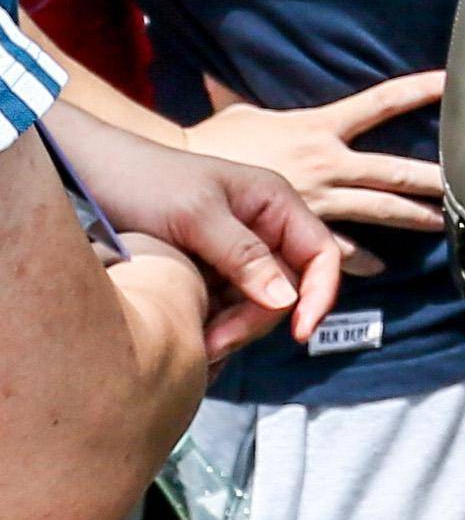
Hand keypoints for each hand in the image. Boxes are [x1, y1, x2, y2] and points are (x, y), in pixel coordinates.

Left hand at [48, 106, 344, 356]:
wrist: (88, 176)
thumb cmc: (144, 181)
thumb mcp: (197, 215)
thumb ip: (244, 255)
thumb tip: (287, 300)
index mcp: (274, 203)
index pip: (320, 253)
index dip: (320, 294)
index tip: (299, 333)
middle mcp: (262, 229)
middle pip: (286, 288)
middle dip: (257, 320)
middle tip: (214, 343)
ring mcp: (234, 253)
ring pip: (255, 304)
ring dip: (231, 329)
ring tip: (194, 342)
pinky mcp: (206, 272)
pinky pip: (225, 308)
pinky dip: (213, 326)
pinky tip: (189, 334)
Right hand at [189, 71, 443, 244]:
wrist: (176, 186)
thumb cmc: (209, 143)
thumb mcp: (240, 111)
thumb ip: (248, 94)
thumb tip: (224, 68)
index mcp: (319, 127)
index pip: (381, 101)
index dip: (418, 88)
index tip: (453, 81)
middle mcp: (327, 163)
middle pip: (394, 169)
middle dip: (435, 178)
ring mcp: (318, 200)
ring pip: (379, 210)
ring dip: (415, 218)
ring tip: (449, 226)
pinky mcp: (301, 229)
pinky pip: (338, 247)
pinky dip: (359, 257)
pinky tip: (381, 267)